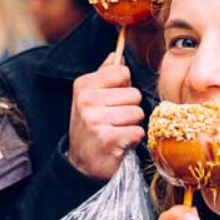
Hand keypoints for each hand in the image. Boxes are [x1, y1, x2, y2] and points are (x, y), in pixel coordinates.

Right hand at [67, 54, 144, 179]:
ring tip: (115, 131)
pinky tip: (118, 143)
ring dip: (131, 125)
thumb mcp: (90, 99)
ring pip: (137, 113)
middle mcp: (86, 101)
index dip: (123, 88)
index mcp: (83, 86)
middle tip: (113, 121)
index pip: (122, 72)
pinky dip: (132, 140)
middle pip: (134, 94)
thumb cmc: (90, 128)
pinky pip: (137, 131)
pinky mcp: (108, 139)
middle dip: (129, 109)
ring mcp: (95, 120)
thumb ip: (104, 75)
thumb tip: (116, 54)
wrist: (81, 164)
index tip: (111, 101)